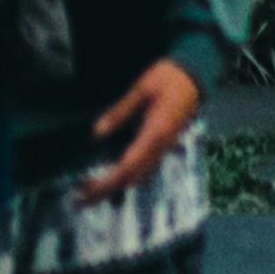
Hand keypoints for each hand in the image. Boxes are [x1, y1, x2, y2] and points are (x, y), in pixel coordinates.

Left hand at [75, 55, 201, 202]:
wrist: (194, 76)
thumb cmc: (168, 78)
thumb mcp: (141, 88)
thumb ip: (119, 111)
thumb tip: (96, 133)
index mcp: (156, 133)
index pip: (128, 167)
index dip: (107, 183)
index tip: (87, 190)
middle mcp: (161, 146)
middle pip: (132, 178)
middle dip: (107, 190)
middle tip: (80, 197)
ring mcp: (164, 148)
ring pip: (139, 176)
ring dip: (115, 186)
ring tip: (90, 188)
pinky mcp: (163, 145)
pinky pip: (144, 168)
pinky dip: (126, 177)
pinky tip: (112, 175)